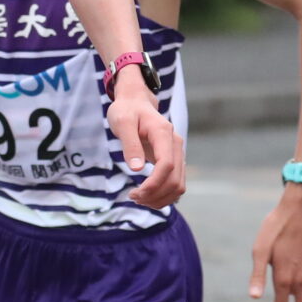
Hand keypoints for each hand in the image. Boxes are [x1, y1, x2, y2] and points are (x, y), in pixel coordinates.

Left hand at [108, 78, 185, 207]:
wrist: (136, 102)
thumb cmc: (127, 110)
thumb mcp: (122, 122)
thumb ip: (130, 144)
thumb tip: (137, 169)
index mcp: (163, 134)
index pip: (167, 165)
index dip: (154, 184)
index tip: (136, 193)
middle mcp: (175, 144)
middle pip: (175, 179)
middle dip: (155, 194)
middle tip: (133, 197)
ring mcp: (177, 153)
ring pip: (179, 185)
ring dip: (161, 198)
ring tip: (139, 198)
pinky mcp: (174, 160)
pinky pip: (176, 183)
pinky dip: (164, 195)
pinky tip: (148, 196)